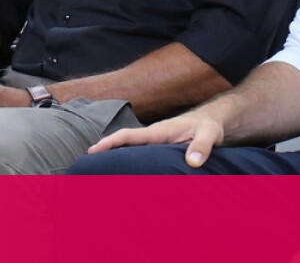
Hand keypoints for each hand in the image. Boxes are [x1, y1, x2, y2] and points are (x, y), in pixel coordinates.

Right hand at [87, 111, 225, 167]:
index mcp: (160, 131)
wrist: (213, 122)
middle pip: (124, 143)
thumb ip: (202, 146)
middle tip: (85, 167)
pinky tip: (124, 177)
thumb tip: (192, 162)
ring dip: (115, 158)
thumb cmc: (210, 126)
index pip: (130, 135)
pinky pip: (140, 155)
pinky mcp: (160, 150)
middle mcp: (154, 136)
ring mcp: (156, 143)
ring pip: (130, 150)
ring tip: (98, 176)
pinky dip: (129, 162)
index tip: (94, 150)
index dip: (111, 141)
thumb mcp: (210, 134)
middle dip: (105, 151)